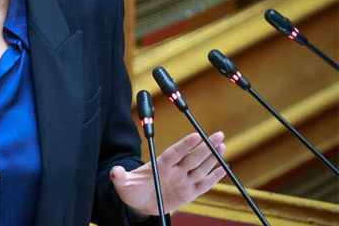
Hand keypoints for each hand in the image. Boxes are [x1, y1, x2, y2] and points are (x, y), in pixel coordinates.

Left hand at [110, 131, 226, 216]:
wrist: (141, 204)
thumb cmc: (132, 190)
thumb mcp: (124, 184)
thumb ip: (121, 177)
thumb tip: (114, 171)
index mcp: (160, 165)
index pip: (175, 152)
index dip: (185, 144)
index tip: (196, 135)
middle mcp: (175, 170)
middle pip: (192, 156)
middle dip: (205, 146)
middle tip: (218, 134)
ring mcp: (183, 179)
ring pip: (200, 167)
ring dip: (212, 157)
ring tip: (223, 145)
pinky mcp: (189, 192)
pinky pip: (204, 184)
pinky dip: (214, 177)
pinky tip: (223, 168)